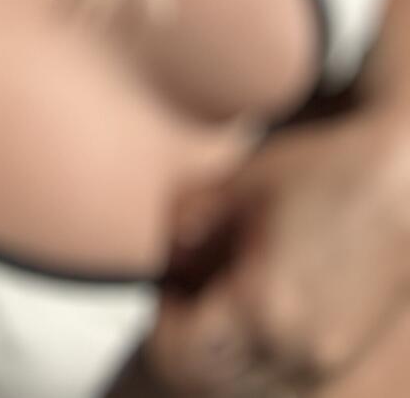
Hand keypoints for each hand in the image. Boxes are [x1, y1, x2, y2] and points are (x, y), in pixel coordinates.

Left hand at [146, 109, 409, 392]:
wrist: (398, 179)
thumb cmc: (324, 172)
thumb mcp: (234, 186)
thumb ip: (184, 224)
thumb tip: (164, 258)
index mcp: (264, 312)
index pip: (179, 353)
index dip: (161, 317)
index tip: (166, 282)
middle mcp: (298, 350)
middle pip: (209, 379)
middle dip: (186, 337)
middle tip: (185, 288)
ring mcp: (325, 357)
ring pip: (246, 384)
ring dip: (220, 350)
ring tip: (220, 293)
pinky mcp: (342, 350)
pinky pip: (281, 373)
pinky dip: (255, 350)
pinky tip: (256, 300)